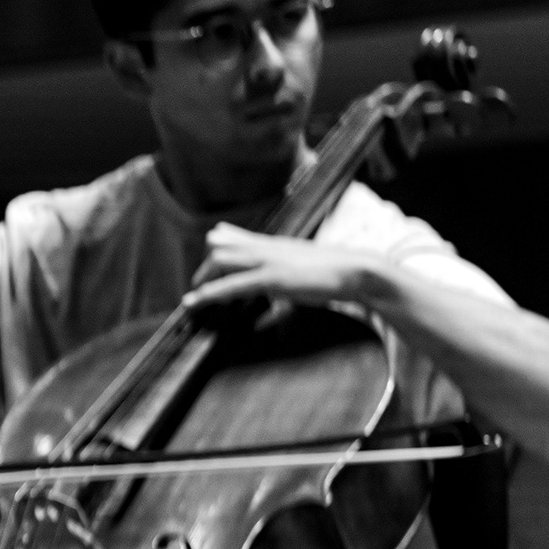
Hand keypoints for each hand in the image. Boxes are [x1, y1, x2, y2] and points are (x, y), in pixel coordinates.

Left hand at [181, 225, 381, 318]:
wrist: (356, 271)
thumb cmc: (330, 275)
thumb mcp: (298, 273)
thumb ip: (279, 286)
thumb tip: (265, 313)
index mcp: (271, 245)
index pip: (231, 236)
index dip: (214, 250)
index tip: (204, 269)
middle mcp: (265, 247)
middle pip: (219, 244)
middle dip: (204, 268)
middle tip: (198, 291)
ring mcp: (268, 260)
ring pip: (221, 259)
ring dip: (202, 280)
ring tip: (191, 300)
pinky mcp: (273, 278)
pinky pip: (234, 284)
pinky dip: (210, 293)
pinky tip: (195, 301)